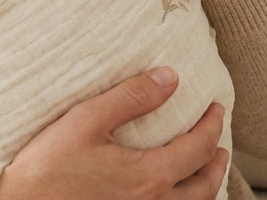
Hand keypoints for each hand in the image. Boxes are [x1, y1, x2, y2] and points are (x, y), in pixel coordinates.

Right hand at [0, 68, 228, 199]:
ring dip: (205, 187)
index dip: (212, 125)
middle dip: (216, 160)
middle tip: (219, 142)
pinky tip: (170, 194)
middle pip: (204, 185)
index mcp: (149, 175)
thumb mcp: (86, 121)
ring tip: (205, 171)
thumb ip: (131, 98)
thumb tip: (170, 78)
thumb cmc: (47, 167)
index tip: (216, 108)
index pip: (198, 148)